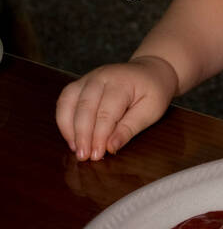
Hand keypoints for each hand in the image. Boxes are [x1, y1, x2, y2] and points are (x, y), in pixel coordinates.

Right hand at [55, 56, 177, 161]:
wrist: (150, 71)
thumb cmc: (153, 91)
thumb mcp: (151, 111)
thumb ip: (130, 128)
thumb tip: (111, 147)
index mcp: (121, 82)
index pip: (106, 112)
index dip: (99, 136)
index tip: (97, 155)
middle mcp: (101, 77)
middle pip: (84, 108)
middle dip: (82, 135)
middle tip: (83, 157)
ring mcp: (88, 78)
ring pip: (68, 102)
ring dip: (68, 128)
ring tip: (75, 149)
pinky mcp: (80, 84)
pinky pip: (64, 101)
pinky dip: (64, 120)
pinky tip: (71, 137)